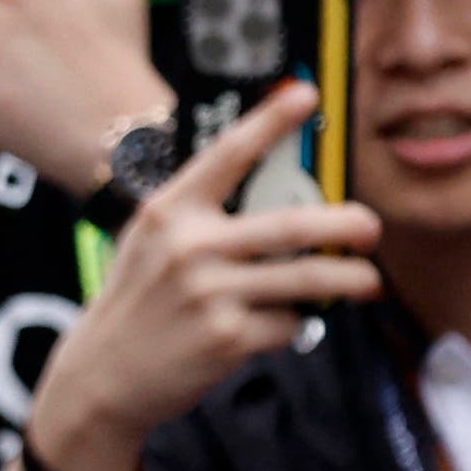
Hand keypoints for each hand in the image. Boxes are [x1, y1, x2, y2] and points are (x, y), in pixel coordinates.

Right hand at [20, 81, 381, 470]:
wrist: (99, 377)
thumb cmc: (138, 307)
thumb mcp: (152, 247)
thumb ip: (205, 221)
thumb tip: (288, 204)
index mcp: (169, 213)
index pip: (227, 154)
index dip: (271, 120)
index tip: (307, 93)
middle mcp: (189, 247)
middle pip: (295, 225)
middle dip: (348, 225)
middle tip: (371, 228)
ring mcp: (209, 294)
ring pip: (308, 278)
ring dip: (351, 280)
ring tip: (366, 282)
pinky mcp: (227, 338)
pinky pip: (289, 323)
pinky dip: (294, 326)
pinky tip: (275, 329)